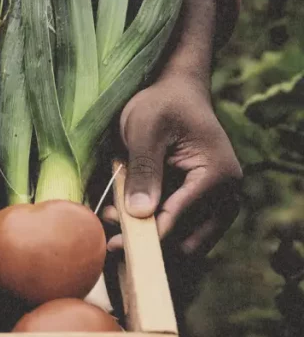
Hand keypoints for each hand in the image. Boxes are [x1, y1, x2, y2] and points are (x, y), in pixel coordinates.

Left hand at [105, 72, 241, 256]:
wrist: (176, 92)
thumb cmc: (161, 104)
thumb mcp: (145, 130)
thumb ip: (144, 170)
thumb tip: (140, 213)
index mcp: (217, 175)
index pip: (181, 217)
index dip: (147, 234)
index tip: (115, 244)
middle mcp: (227, 195)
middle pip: (188, 239)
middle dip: (148, 241)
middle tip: (109, 234)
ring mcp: (219, 203)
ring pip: (185, 241)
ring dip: (150, 238)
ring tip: (113, 220)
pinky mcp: (204, 206)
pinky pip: (181, 229)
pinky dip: (155, 229)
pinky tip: (124, 215)